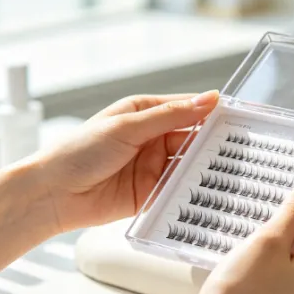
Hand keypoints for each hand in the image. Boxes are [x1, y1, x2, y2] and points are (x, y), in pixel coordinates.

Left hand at [35, 91, 219, 231]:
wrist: (53, 194)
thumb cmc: (78, 152)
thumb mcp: (127, 126)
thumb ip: (170, 116)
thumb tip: (207, 100)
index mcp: (143, 113)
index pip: (186, 109)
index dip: (211, 113)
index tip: (236, 117)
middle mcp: (150, 139)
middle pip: (191, 138)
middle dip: (212, 143)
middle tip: (239, 148)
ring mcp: (151, 167)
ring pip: (188, 165)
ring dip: (203, 168)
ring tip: (227, 171)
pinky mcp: (150, 194)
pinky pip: (177, 191)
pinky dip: (191, 192)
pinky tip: (206, 192)